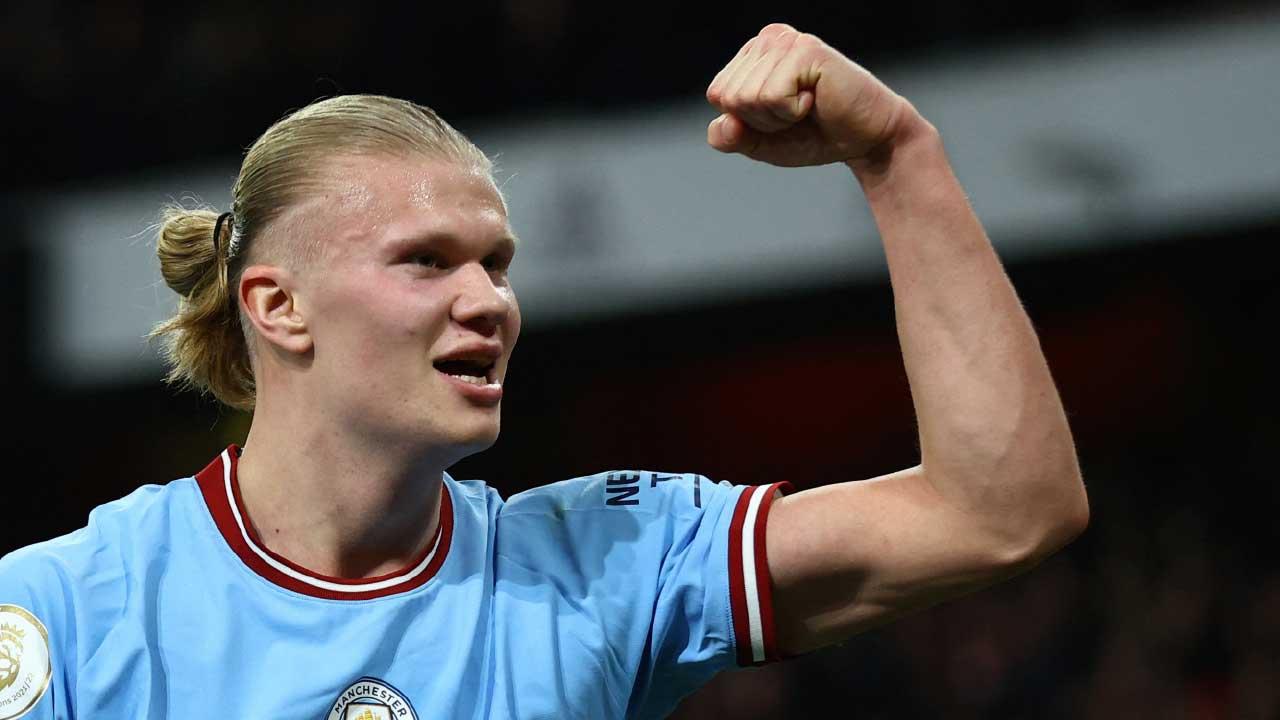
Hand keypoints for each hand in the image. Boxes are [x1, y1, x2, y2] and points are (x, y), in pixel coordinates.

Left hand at [705, 23, 915, 167]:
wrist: (865, 139)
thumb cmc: (815, 136)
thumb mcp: (761, 144)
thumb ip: (731, 138)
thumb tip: (722, 124)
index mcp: (752, 56)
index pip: (717, 95)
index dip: (745, 120)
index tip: (780, 116)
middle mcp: (766, 40)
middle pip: (729, 96)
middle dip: (761, 120)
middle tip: (796, 113)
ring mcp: (786, 41)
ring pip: (748, 96)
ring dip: (778, 117)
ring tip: (807, 106)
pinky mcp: (806, 49)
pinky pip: (772, 96)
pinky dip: (792, 111)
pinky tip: (815, 99)